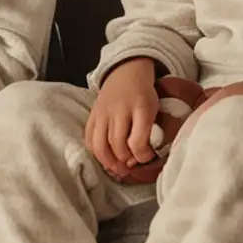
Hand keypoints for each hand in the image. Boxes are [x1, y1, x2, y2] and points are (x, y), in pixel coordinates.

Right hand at [85, 58, 163, 180]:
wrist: (126, 72)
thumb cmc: (144, 94)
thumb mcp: (154, 109)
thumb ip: (149, 132)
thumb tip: (137, 159)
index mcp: (141, 108)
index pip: (138, 141)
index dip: (143, 156)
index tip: (147, 158)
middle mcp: (119, 110)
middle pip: (117, 144)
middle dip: (125, 161)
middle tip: (130, 167)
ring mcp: (103, 112)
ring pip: (100, 144)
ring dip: (109, 161)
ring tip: (117, 169)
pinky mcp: (92, 114)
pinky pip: (89, 138)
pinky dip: (95, 152)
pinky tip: (104, 158)